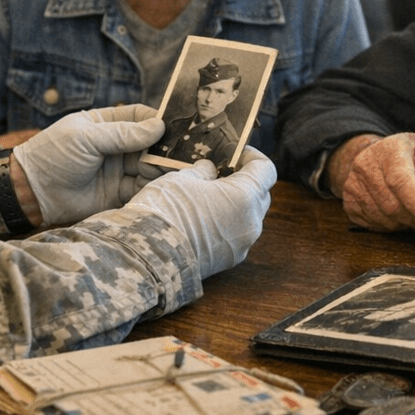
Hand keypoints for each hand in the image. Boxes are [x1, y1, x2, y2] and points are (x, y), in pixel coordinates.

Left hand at [10, 105, 164, 224]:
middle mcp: (116, 146)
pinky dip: (153, 188)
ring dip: (161, 169)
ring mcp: (118, 170)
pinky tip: (162, 187)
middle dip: (164, 148)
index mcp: (106, 124)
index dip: (156, 120)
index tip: (173, 126)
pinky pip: (141, 189)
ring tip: (173, 171)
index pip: (139, 117)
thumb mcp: (86, 138)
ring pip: (149, 167)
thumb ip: (122, 134)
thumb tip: (158, 126)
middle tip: (180, 153)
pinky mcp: (117, 194)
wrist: (32, 193)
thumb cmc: (53, 156)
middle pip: (150, 144)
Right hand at [124, 147, 275, 278]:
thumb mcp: (182, 178)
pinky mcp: (228, 261)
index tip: (236, 153)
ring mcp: (241, 245)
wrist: (148, 256)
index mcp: (244, 197)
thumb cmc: (166, 211)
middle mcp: (250, 223)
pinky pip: (235, 236)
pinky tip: (202, 218)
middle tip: (220, 173)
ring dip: (234, 204)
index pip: (266, 170)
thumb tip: (210, 171)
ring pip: (248, 217)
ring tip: (207, 196)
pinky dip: (225, 224)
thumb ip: (203, 172)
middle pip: (260, 195)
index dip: (253, 157)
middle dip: (244, 181)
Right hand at [327, 132, 414, 234]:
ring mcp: (353, 185)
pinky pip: (374, 225)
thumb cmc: (407, 153)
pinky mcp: (349, 202)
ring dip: (407, 226)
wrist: (373, 154)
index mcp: (389, 150)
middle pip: (392, 205)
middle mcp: (366, 165)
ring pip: (384, 218)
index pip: (399, 180)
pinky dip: (393, 227)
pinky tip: (402, 218)